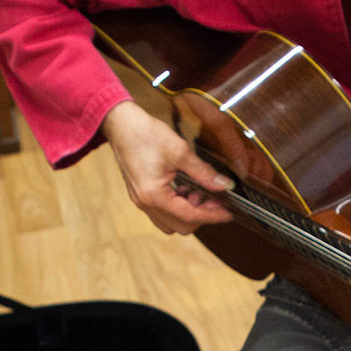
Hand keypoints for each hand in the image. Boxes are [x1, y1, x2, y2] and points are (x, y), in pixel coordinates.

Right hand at [103, 99, 234, 236]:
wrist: (121, 124)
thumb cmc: (146, 134)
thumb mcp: (180, 151)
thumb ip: (204, 172)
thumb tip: (225, 185)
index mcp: (154, 195)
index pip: (190, 216)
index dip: (212, 216)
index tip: (229, 213)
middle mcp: (145, 203)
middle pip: (181, 226)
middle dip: (202, 216)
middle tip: (217, 200)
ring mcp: (141, 201)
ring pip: (171, 223)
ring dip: (189, 213)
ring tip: (200, 193)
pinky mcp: (140, 196)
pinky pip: (162, 213)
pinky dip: (177, 208)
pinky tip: (186, 190)